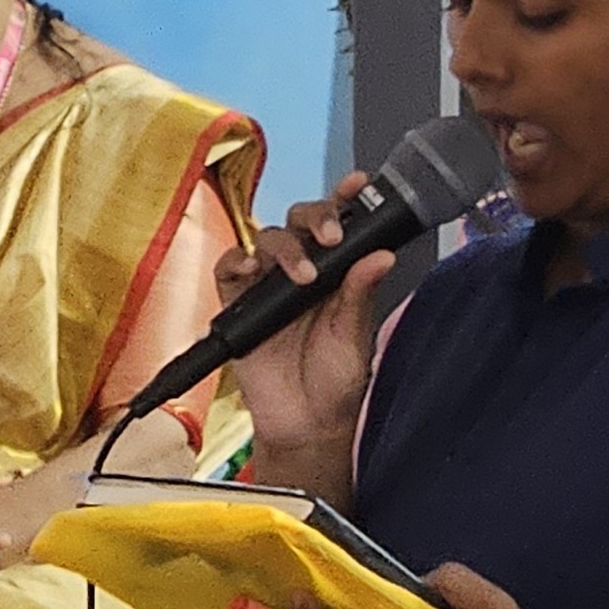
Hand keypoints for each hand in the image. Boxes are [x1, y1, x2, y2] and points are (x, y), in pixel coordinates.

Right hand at [220, 189, 393, 458]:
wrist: (305, 424)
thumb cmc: (334, 382)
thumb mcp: (354, 337)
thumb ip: (360, 294)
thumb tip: (381, 256)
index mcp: (336, 275)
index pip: (339, 226)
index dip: (345, 199)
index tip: (358, 184)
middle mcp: (300, 273)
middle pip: (298, 223)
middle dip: (314, 218)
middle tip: (331, 236)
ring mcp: (267, 286)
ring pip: (266, 240)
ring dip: (284, 248)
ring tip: (302, 275)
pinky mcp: (237, 305)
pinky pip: (227, 270)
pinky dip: (235, 262)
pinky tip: (249, 270)